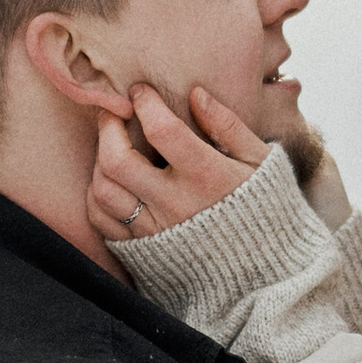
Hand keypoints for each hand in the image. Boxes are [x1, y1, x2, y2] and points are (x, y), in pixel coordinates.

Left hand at [89, 81, 264, 249]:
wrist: (261, 272)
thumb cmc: (263, 207)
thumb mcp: (260, 162)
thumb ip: (229, 127)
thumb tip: (196, 94)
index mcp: (208, 178)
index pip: (163, 131)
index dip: (145, 103)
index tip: (140, 91)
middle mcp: (176, 206)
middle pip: (117, 161)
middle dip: (107, 127)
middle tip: (112, 111)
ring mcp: (155, 231)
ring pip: (103, 190)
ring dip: (99, 160)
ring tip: (110, 144)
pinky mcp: (141, 251)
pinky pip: (102, 220)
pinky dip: (98, 195)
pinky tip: (111, 179)